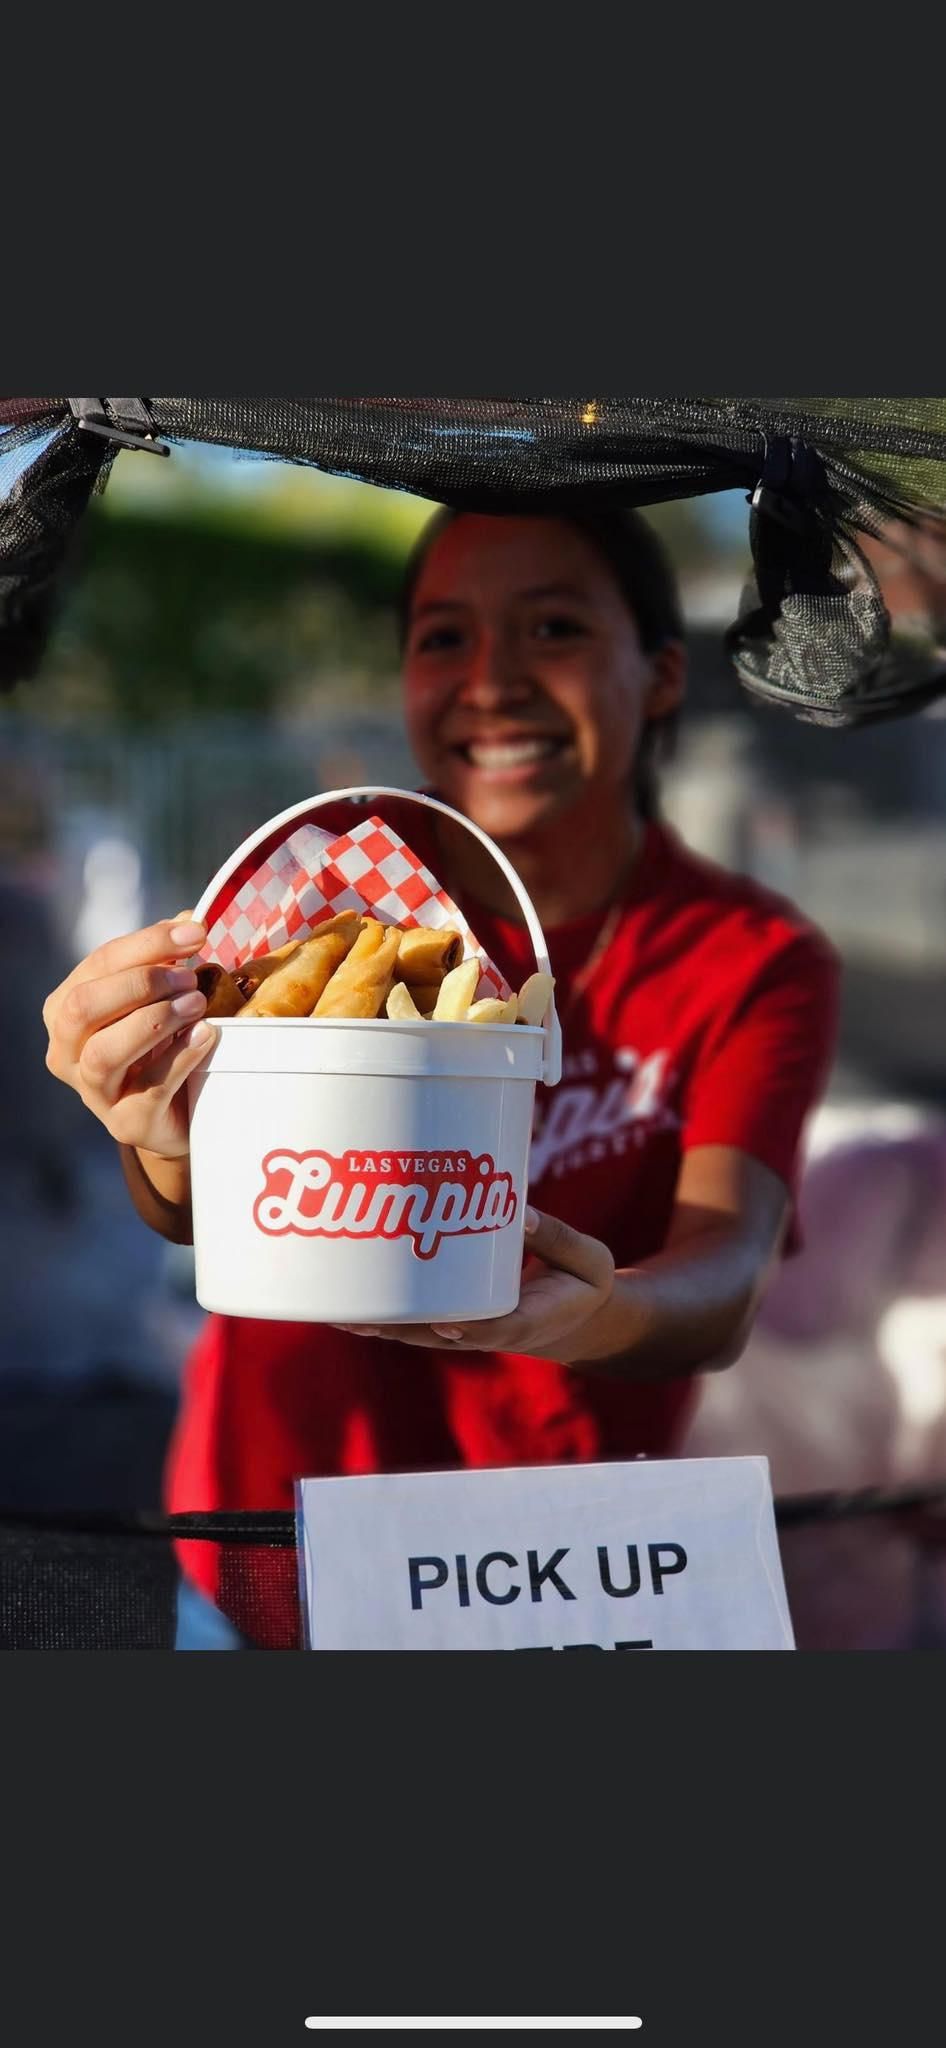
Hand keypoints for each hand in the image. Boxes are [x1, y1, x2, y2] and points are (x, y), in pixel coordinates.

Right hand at [43, 915, 216, 1159]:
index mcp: (67, 1010)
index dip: (147, 943)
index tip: (195, 932)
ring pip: (103, 1053)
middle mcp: (66, 1051)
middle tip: (189, 979)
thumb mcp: (160, 997)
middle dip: (140, 984)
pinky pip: (146, 1090)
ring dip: (153, 1021)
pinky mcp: (126, 1123)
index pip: (98, 965)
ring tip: (197, 1004)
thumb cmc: (164, 1044)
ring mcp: (93, 1092)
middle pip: (83, 1007)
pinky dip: (179, 1058)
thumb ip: (167, 960)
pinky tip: (206, 1036)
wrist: (181, 1112)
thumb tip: (190, 920)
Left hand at [337, 1206, 615, 1362]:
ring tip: (330, 1305)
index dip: (466, 1329)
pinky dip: (377, 1314)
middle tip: (354, 1310)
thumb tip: (519, 1210)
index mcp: (525, 1323)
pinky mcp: (449, 1321)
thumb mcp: (590, 1261)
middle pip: (431, 1335)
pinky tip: (341, 1300)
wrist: (575, 1320)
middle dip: (393, 1326)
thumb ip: (557, 1237)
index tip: (447, 1323)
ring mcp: (463, 1331)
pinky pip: (409, 1321)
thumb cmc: (582, 1285)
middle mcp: (485, 1333)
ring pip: (412, 1333)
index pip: (491, 1331)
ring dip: (373, 1324)